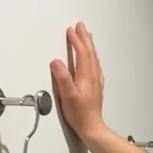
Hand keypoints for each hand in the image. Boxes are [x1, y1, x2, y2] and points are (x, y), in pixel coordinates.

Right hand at [49, 22, 105, 139]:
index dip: (76, 40)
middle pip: (90, 52)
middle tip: (80, 26)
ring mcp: (96, 81)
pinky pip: (94, 65)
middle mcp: (93, 76)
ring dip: (89, 45)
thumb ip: (62, 77)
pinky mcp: (95, 86)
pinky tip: (91, 58)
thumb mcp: (68, 95)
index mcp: (86, 76)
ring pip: (93, 58)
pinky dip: (91, 56)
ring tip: (87, 36)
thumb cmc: (79, 113)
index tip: (71, 30)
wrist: (92, 127)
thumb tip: (56, 62)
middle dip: (84, 38)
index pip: (82, 53)